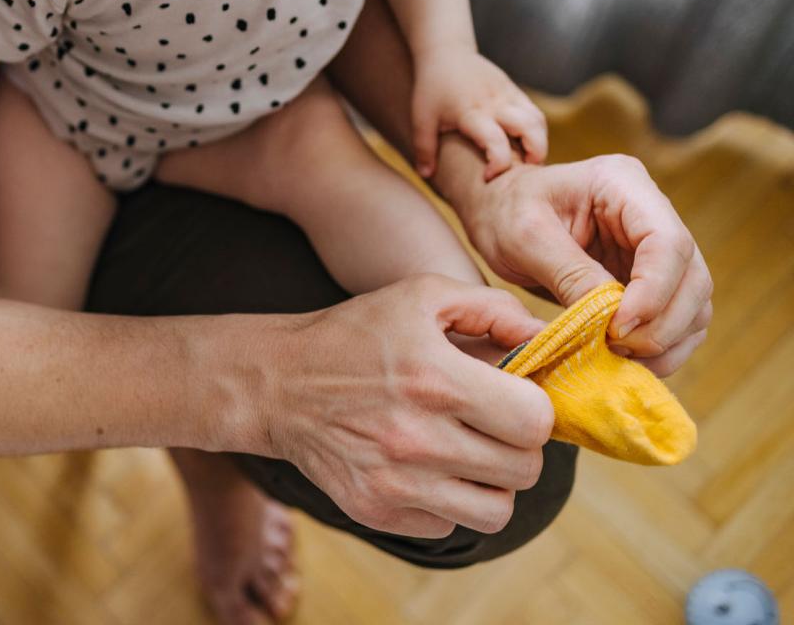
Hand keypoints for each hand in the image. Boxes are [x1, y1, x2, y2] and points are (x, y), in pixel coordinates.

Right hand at [265, 274, 553, 537]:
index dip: (534, 408)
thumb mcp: (420, 295)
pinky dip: (447, 503)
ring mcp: (396, 483)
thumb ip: (491, 308)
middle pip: (523, 470)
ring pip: (495, 512)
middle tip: (492, 425)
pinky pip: (448, 526)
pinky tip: (426, 469)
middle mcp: (418, 438)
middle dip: (517, 446)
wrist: (278, 383)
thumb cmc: (355, 333)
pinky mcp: (376, 511)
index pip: (534, 421)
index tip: (512, 398)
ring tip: (468, 454)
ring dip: (490, 484)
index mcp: (435, 379)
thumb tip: (543, 339)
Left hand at [412, 49, 547, 179]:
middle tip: (524, 172)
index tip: (488, 177)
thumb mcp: (421, 118)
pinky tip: (525, 146)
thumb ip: (424, 149)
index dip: (498, 163)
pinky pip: (534, 112)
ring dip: (540, 143)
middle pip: (531, 127)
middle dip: (536, 153)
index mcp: (471, 112)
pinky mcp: (514, 90)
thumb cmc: (431, 88)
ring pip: (538, 119)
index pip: (495, 140)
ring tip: (528, 161)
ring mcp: (508, 94)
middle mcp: (495, 103)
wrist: (446, 52)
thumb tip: (427, 176)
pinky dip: (536, 132)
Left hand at [458, 154, 712, 375]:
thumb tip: (612, 319)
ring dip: (666, 341)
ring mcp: (656, 247)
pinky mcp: (650, 278)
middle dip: (662, 324)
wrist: (497, 212)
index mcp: (623, 183)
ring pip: (693, 303)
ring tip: (620, 360)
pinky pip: (677, 319)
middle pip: (692, 276)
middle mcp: (651, 212)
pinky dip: (661, 347)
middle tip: (617, 349)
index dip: (653, 292)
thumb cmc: (505, 212)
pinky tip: (627, 362)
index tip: (617, 328)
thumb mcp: (525, 237)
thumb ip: (569, 273)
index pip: (668, 241)